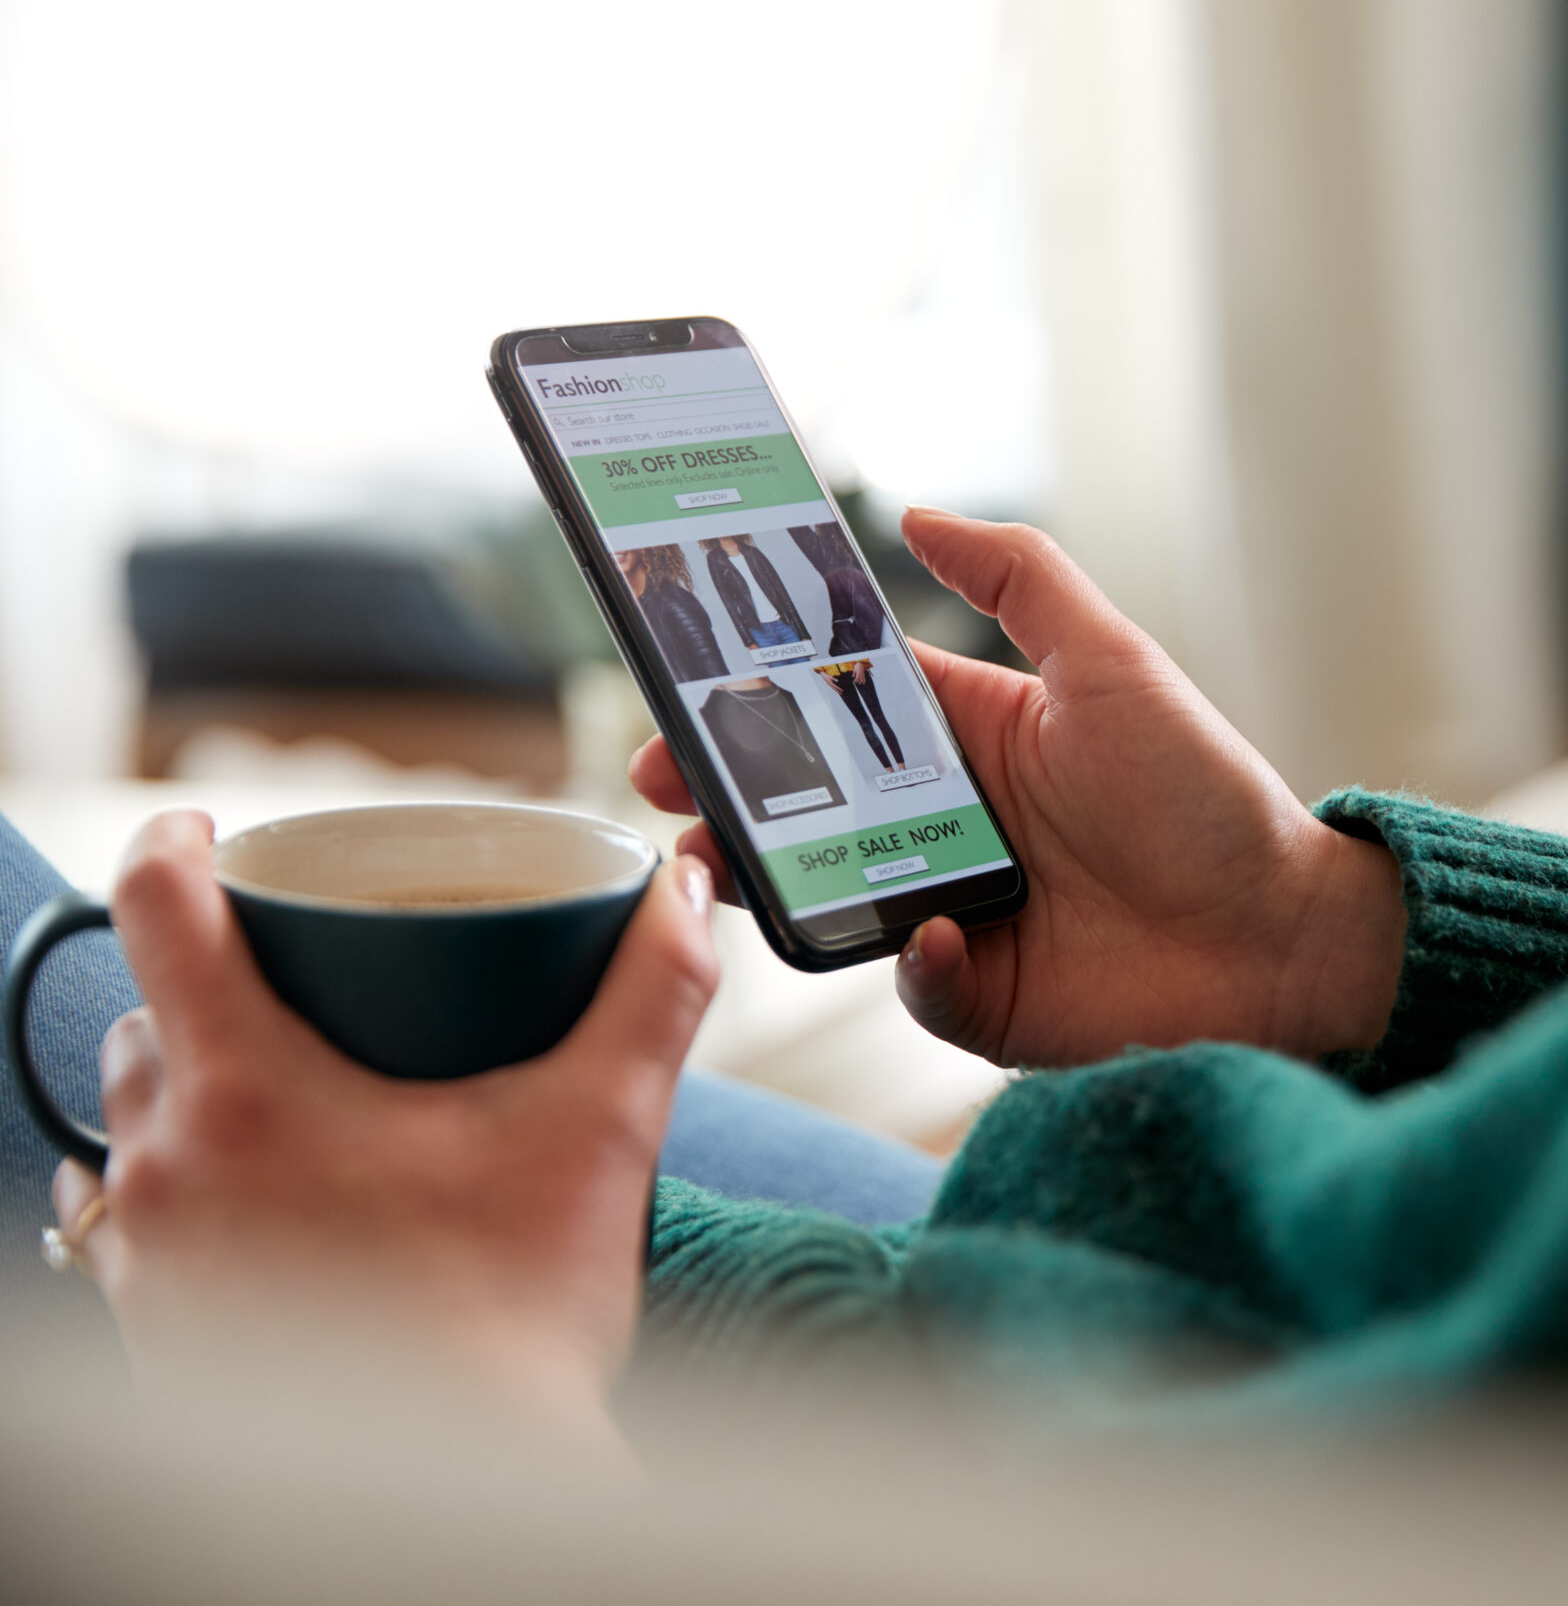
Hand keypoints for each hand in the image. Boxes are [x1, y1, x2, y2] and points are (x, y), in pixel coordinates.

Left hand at [51, 812, 718, 1447]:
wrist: (465, 1491)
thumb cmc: (514, 1323)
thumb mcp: (597, 1132)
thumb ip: (650, 996)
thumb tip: (685, 894)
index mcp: (248, 1095)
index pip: (159, 912)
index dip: (178, 842)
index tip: (208, 827)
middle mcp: (168, 1172)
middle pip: (144, 1023)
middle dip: (208, 989)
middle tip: (294, 983)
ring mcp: (150, 1265)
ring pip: (132, 1133)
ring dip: (190, 1098)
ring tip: (282, 1100)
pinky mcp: (156, 1340)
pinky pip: (131, 1235)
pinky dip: (182, 1200)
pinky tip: (257, 1215)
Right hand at [631, 508, 1403, 1069]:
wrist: (1283, 936)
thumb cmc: (1206, 794)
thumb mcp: (1114, 662)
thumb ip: (1023, 579)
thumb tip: (921, 513)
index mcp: (977, 740)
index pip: (845, 707)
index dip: (764, 694)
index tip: (688, 681)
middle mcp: (954, 826)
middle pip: (815, 804)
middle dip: (731, 788)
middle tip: (664, 774)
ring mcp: (960, 912)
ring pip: (835, 897)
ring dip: (776, 881)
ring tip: (723, 862)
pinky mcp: (984, 996)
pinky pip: (915, 985)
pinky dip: (916, 968)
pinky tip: (938, 938)